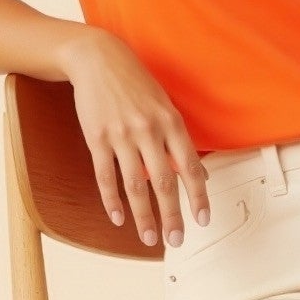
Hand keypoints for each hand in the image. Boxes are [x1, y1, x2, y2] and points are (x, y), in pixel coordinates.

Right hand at [57, 30, 209, 248]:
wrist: (98, 59)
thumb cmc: (136, 84)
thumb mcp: (165, 106)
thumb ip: (180, 141)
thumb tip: (198, 175)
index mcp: (171, 122)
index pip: (189, 167)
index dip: (197, 196)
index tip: (202, 219)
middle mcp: (148, 130)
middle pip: (163, 182)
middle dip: (172, 215)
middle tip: (176, 240)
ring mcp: (121, 135)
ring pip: (134, 185)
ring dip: (143, 216)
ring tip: (149, 238)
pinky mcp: (97, 138)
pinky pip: (105, 176)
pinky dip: (111, 200)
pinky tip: (118, 218)